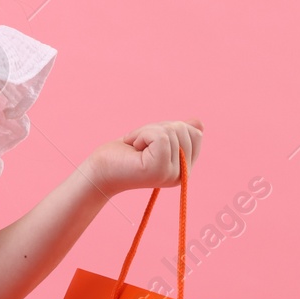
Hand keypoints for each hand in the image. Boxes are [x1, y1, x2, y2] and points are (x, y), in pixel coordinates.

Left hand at [86, 118, 202, 195]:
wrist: (100, 171)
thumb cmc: (124, 154)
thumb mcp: (154, 138)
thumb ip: (177, 133)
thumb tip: (199, 123)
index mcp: (184, 168)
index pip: (195, 134)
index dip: (169, 128)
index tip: (150, 140)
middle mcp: (182, 175)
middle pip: (184, 130)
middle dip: (157, 128)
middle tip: (139, 143)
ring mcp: (172, 174)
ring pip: (172, 131)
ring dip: (146, 131)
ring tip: (135, 147)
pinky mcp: (159, 169)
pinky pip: (161, 136)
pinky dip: (142, 134)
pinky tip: (133, 147)